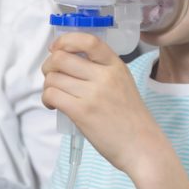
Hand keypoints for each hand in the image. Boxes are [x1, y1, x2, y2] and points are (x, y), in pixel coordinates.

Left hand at [41, 32, 169, 175]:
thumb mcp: (123, 83)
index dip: (65, 40)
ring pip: (52, 78)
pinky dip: (46, 99)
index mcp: (115, 66)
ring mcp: (93, 94)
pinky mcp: (82, 112)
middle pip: (60, 58)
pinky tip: (54, 105)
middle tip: (51, 77)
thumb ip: (101, 70)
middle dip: (48, 66)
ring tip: (55, 95)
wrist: (142, 148)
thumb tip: (66, 61)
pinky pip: (51, 95)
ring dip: (47, 86)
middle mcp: (104, 76)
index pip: (88, 40)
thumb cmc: (130, 119)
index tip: (57, 49)